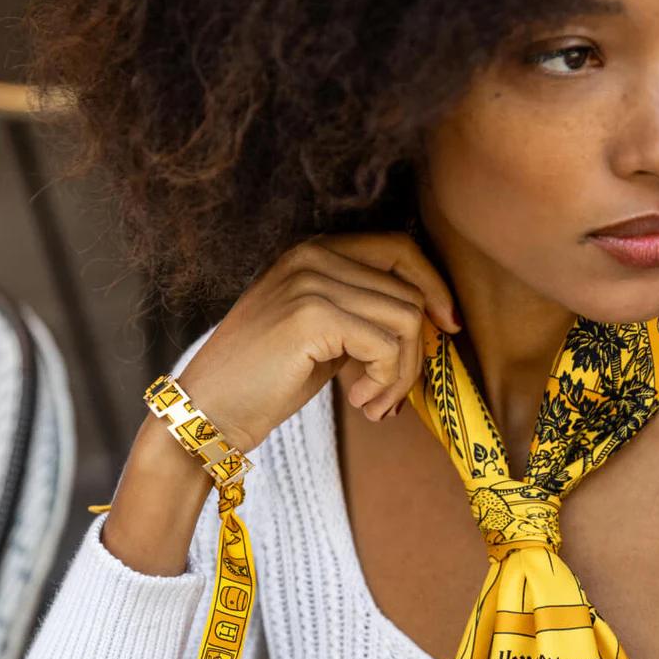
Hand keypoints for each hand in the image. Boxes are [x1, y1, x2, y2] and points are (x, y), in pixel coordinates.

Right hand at [176, 230, 461, 451]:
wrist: (211, 408)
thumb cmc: (265, 379)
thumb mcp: (322, 335)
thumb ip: (366, 317)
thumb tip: (434, 327)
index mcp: (315, 252)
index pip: (400, 249)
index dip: (434, 287)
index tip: (448, 329)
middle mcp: (313, 256)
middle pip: (410, 293)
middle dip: (415, 355)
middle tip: (391, 397)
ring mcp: (311, 282)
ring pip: (407, 322)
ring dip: (401, 376)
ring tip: (374, 405)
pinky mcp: (312, 316)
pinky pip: (386, 347)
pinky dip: (385, 383)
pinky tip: (360, 404)